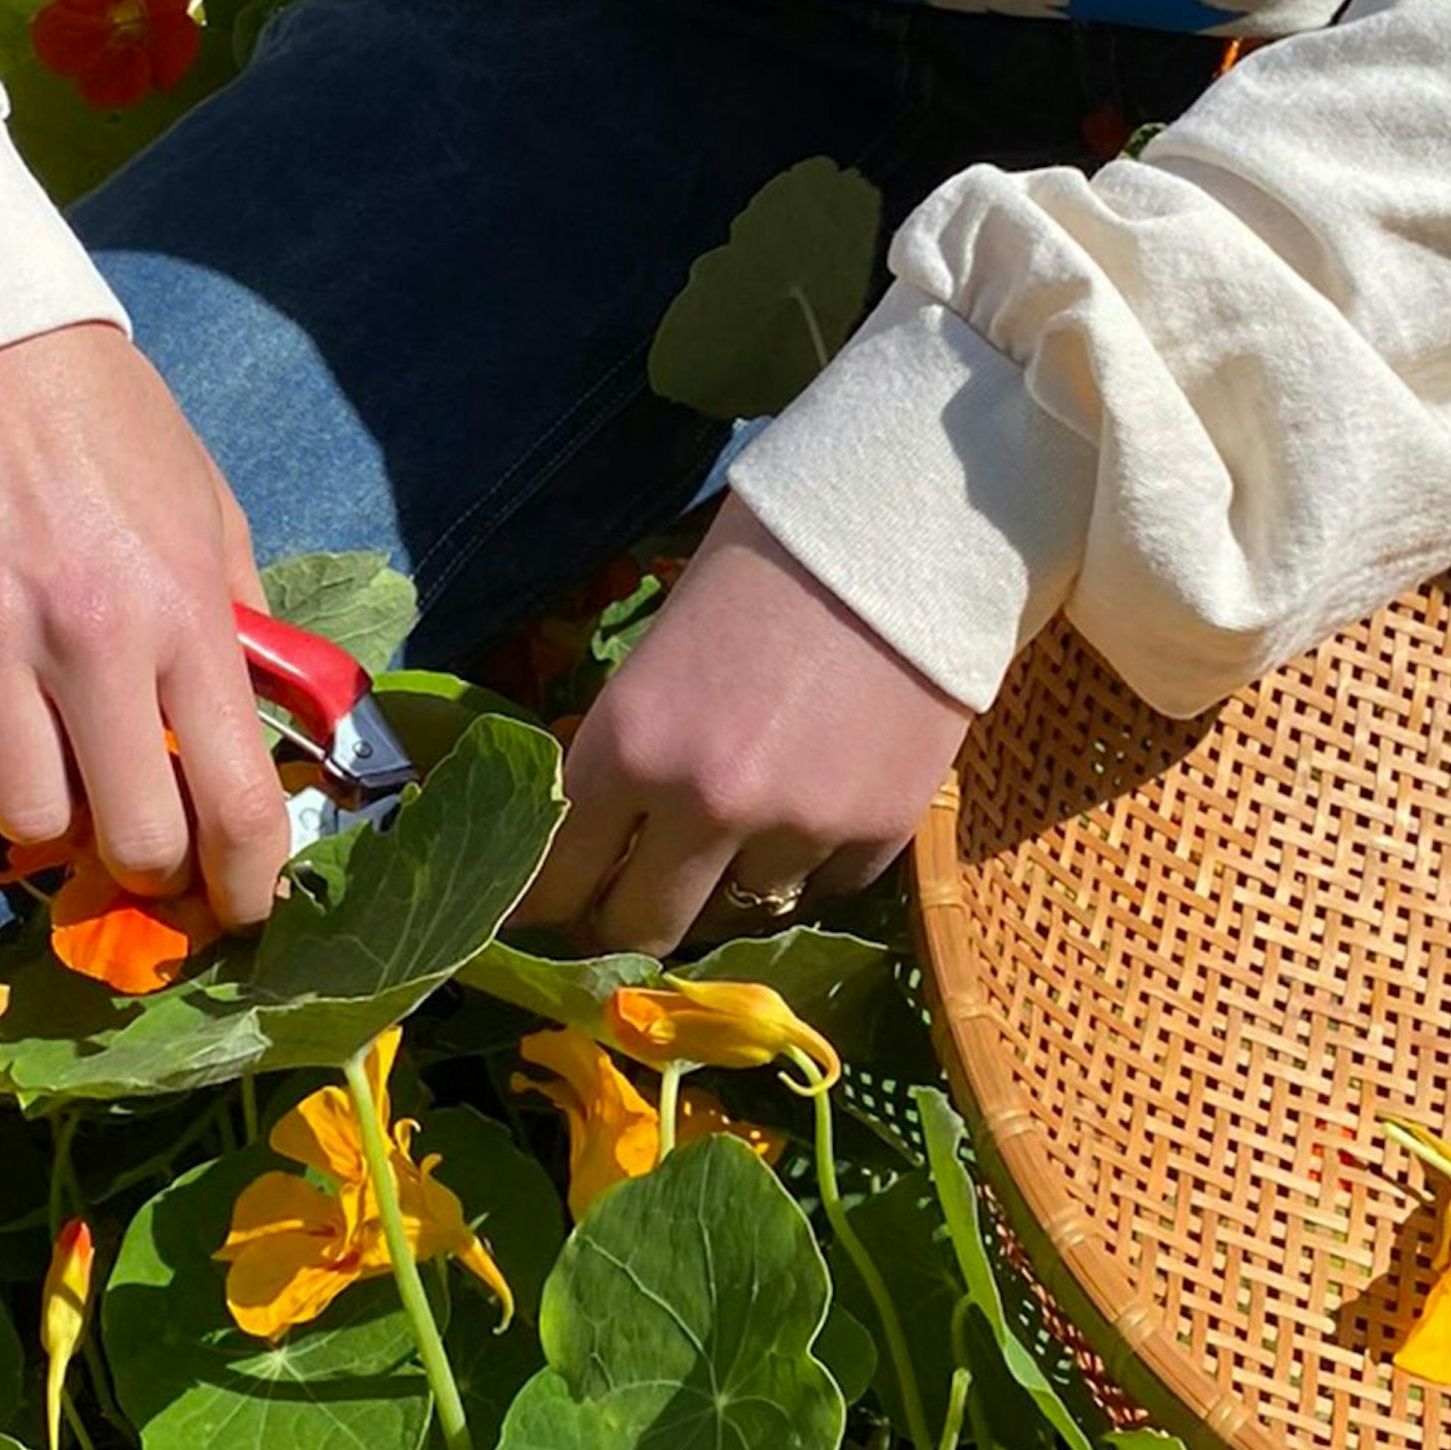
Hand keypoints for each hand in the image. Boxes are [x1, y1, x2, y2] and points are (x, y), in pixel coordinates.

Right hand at [0, 326, 292, 929]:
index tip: (243, 910)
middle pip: (133, 840)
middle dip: (149, 866)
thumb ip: (236, 635)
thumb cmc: (111, 433)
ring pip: (26, 824)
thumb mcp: (210, 518)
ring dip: (49, 822)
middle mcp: (89, 640)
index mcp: (183, 613)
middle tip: (141, 843)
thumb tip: (255, 749)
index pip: (236, 802)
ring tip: (53, 768)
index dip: (247, 885)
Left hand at [523, 500, 975, 955]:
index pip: (558, 873)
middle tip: (632, 904)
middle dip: (627, 922)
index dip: (545, 904)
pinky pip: (827, 887)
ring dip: (734, 878)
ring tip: (752, 822)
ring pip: (741, 908)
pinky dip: (815, 861)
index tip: (546, 914)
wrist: (905, 522)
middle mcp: (705, 802)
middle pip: (642, 926)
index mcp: (630, 742)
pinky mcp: (879, 831)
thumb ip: (632, 748)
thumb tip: (605, 828)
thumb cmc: (767, 558)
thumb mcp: (661, 651)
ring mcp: (798, 826)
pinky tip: (822, 802)